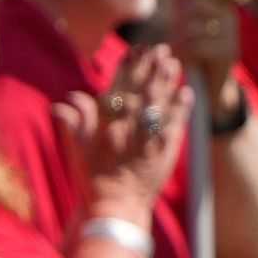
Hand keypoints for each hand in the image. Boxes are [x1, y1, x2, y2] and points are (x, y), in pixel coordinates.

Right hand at [62, 44, 187, 211]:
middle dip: (151, 67)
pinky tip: (187, 93)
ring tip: (174, 63)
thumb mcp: (76, 150)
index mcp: (107, 123)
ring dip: (167, 81)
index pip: (118, 86)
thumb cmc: (92, 180)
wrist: (115, 209)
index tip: (137, 48)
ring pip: (160, 102)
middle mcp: (129, 127)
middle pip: (142, 89)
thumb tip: (71, 97)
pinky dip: (182, 108)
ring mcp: (148, 137)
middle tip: (161, 48)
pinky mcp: (165, 151)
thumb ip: (74, 121)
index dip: (128, 66)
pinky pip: (175, 123)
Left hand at [172, 0, 249, 93]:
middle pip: (196, 3)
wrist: (211, 86)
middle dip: (179, 20)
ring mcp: (232, 35)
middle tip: (174, 33)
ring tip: (176, 49)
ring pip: (194, 27)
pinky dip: (184, 54)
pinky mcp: (228, 54)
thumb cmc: (194, 49)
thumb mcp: (189, 22)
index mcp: (223, 5)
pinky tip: (183, 59)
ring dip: (178, 40)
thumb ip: (187, 0)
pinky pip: (198, 47)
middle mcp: (231, 17)